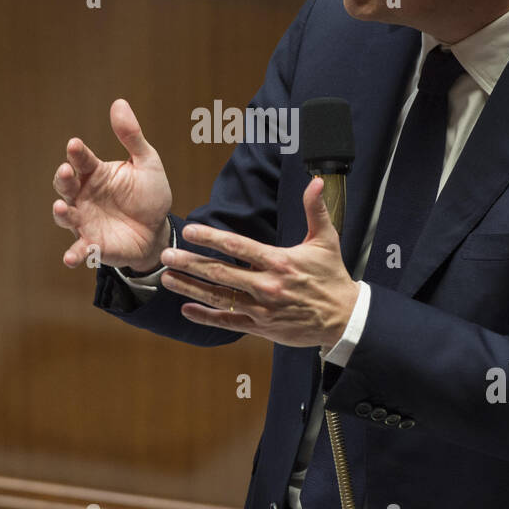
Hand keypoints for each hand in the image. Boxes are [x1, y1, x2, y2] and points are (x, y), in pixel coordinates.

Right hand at [53, 98, 172, 271]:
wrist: (158, 231)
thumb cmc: (149, 195)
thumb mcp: (147, 164)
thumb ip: (132, 137)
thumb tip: (119, 102)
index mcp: (96, 173)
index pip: (82, 159)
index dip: (77, 152)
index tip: (75, 145)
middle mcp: (84, 196)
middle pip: (66, 185)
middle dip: (63, 178)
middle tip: (67, 171)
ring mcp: (85, 221)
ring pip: (65, 215)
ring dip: (61, 212)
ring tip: (60, 207)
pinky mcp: (93, 244)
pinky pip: (80, 249)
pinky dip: (74, 253)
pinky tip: (72, 257)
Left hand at [158, 177, 358, 350]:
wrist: (343, 318)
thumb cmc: (332, 276)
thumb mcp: (326, 240)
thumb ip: (315, 209)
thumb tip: (315, 181)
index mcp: (279, 262)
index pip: (239, 247)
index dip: (212, 238)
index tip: (191, 230)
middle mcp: (267, 286)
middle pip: (221, 273)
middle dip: (190, 263)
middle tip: (166, 255)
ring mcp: (262, 309)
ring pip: (219, 298)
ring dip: (190, 288)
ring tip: (166, 278)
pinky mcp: (261, 327)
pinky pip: (228, 322)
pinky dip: (205, 317)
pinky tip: (186, 309)